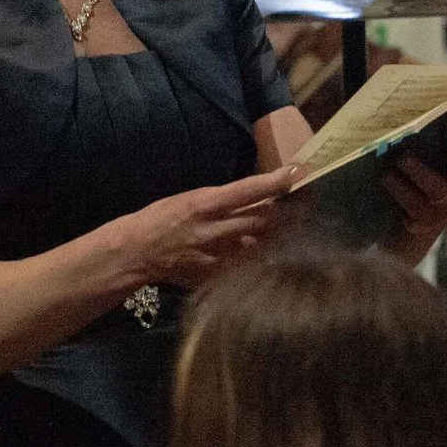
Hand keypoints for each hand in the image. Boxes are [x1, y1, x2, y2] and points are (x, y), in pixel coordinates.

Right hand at [115, 165, 300, 291]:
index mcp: (204, 203)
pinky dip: (259, 260)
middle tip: (308, 203)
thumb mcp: (190, 198)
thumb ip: (221, 201)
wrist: (137, 251)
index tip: (298, 171)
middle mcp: (214, 229)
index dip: (276, 181)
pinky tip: (271, 258)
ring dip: (279, 236)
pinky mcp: (215, 275)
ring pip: (260, 244)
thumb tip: (255, 197)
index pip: (248, 190)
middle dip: (288, 211)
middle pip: (263, 219)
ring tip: (298, 229)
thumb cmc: (162, 218)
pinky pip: (246, 267)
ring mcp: (216, 255)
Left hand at [382, 117, 446, 261]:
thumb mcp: (431, 159)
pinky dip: (398, 189)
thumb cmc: (419, 181)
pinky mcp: (421, 222)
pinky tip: (385, 176)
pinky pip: (410, 206)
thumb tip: (421, 97)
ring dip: (418, 169)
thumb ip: (431, 136)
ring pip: (436, 187)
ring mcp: (442, 207)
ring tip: (401, 156)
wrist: (406, 230)